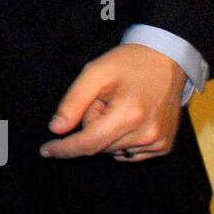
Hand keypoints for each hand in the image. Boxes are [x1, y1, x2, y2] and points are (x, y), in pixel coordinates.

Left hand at [40, 43, 185, 159]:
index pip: (88, 143)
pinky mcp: (164, 146)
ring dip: (106, 134)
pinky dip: (121, 140)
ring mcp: (158, 143)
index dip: (64, 149)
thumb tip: (56, 129)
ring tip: (118, 107)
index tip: (46, 151)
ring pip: (112, 151)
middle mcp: (146, 134)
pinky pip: (129, 153)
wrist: (167, 60)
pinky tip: (129, 118)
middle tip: (102, 101)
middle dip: (91, 127)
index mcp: (128, 114)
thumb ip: (73, 102)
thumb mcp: (95, 73)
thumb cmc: (129, 63)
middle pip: (98, 146)